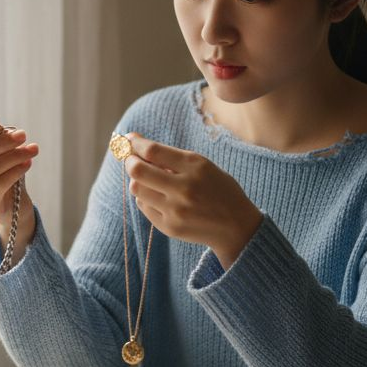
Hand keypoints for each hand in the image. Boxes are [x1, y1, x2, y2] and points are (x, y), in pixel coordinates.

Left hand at [122, 133, 261, 268]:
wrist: (236, 226)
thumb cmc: (218, 190)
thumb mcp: (204, 166)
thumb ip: (172, 158)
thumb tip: (136, 144)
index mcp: (195, 166)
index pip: (153, 151)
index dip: (136, 144)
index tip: (129, 140)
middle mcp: (184, 188)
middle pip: (138, 170)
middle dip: (129, 161)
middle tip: (130, 159)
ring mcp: (176, 210)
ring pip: (137, 189)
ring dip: (138, 181)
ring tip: (149, 180)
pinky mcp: (170, 227)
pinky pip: (144, 207)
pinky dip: (146, 198)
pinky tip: (158, 197)